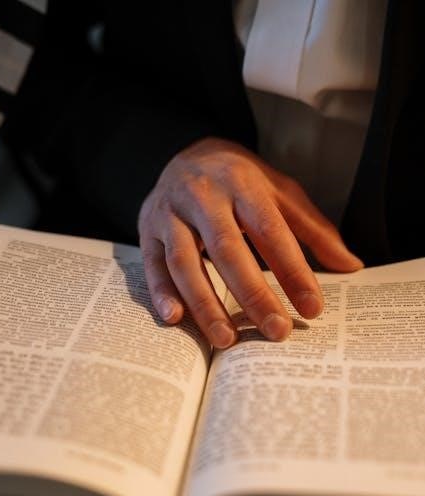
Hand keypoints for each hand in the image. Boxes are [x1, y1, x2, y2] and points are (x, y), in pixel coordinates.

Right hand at [138, 137, 362, 347]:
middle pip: (227, 249)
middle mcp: (204, 196)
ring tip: (227, 340)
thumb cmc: (240, 180)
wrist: (185, 152)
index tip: (312, 308)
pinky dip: (161, 292)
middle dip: (253, 294)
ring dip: (205, 303)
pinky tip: (175, 319)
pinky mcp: (147, 230)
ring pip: (185, 261)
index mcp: (243, 184)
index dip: (292, 271)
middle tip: (276, 332)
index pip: (271, 230)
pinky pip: (152, 264)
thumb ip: (313, 229)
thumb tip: (351, 266)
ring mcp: (170, 213)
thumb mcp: (280, 192)